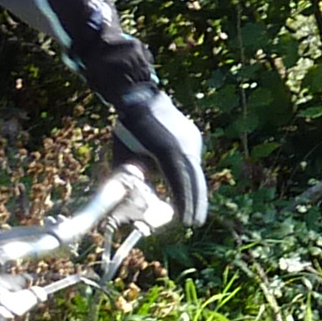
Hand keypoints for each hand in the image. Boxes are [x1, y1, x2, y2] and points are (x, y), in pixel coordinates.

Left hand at [112, 83, 211, 227]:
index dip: (183, 203)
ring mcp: (192, 140)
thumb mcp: (126, 156)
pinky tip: (187, 189)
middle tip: (195, 223)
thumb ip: (135, 177)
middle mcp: (185, 145)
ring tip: (193, 212)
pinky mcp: (193, 137)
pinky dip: (190, 177)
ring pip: (195, 171)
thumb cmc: (128, 129)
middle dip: (195, 203)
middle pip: (194, 179)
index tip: (185, 221)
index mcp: (167, 150)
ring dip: (194, 191)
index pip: (179, 182)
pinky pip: (193, 161)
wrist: (139, 98)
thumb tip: (142, 199)